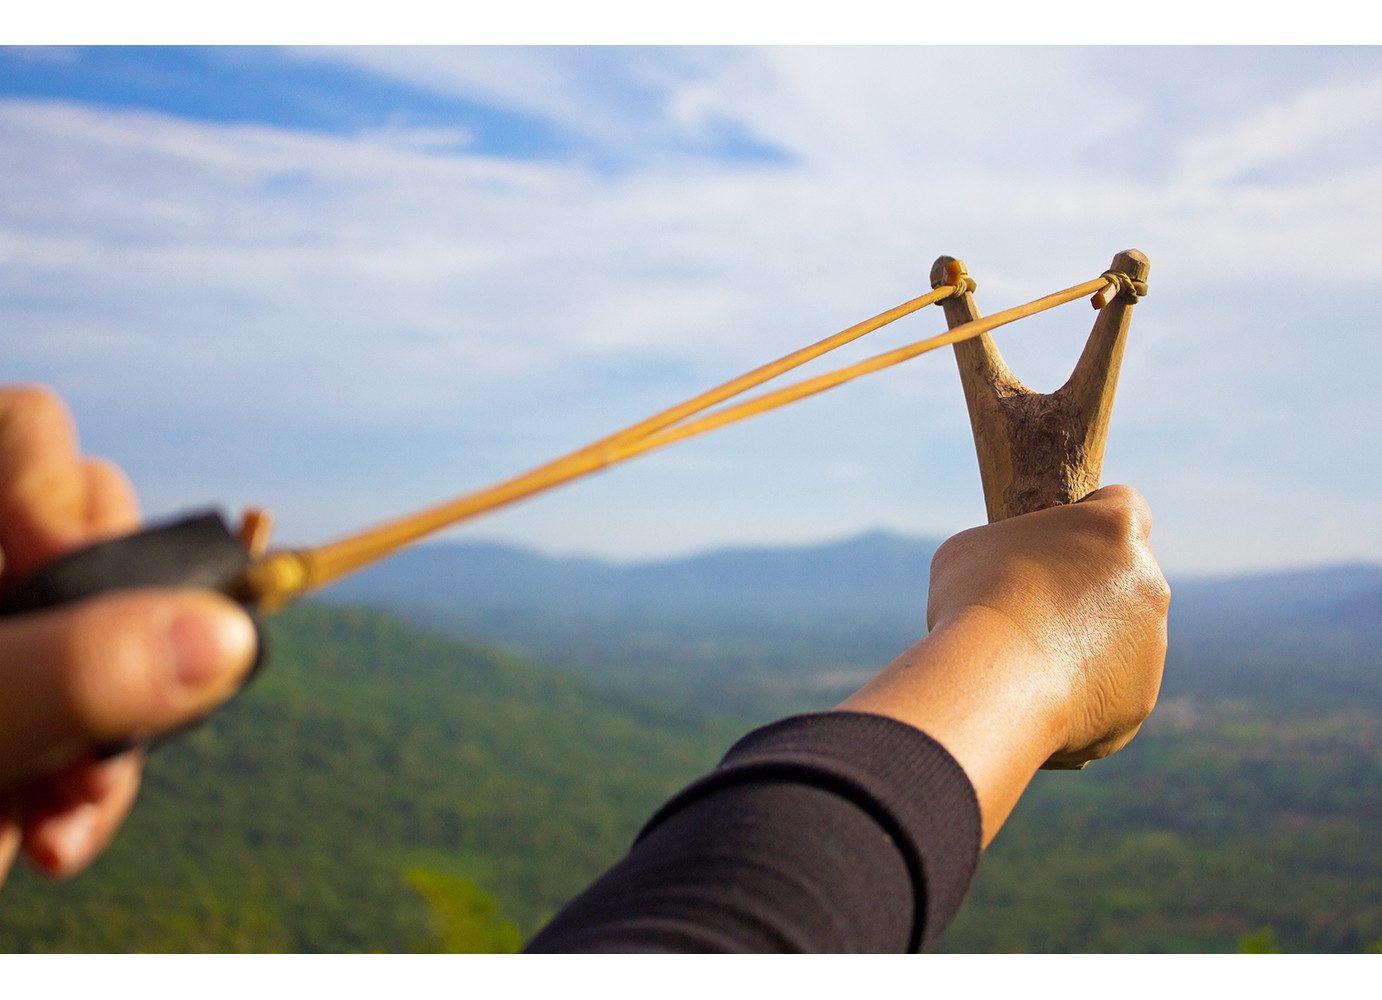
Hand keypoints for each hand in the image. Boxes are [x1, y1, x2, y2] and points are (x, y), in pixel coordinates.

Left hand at [0, 386, 255, 887]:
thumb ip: (57, 676)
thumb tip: (227, 635)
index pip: (23, 434)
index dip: (58, 496)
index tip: (61, 583)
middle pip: (93, 539)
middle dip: (116, 639)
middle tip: (89, 721)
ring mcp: (5, 641)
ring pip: (119, 642)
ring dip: (110, 735)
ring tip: (58, 823)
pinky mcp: (23, 717)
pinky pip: (102, 720)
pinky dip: (90, 784)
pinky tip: (49, 841)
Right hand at [839, 485, 1168, 842]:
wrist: (992, 682)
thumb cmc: (974, 600)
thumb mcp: (971, 549)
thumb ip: (1008, 548)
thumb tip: (1006, 568)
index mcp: (1113, 529)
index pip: (1122, 506)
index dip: (1090, 522)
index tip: (1059, 544)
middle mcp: (1147, 581)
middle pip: (1125, 576)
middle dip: (1090, 590)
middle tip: (1034, 610)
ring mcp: (1151, 643)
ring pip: (1123, 637)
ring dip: (1089, 643)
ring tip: (1028, 661)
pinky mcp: (1140, 697)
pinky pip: (1113, 690)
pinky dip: (1084, 692)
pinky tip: (1039, 696)